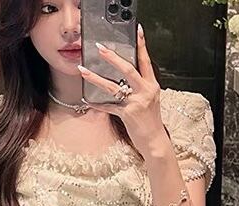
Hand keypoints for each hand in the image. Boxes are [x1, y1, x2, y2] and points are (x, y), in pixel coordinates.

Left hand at [77, 23, 166, 158]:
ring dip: (96, 78)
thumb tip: (125, 78)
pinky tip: (87, 100)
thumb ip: (140, 88)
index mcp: (152, 85)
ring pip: (113, 87)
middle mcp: (145, 91)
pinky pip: (108, 107)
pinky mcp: (127, 114)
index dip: (141, 45)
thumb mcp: (150, 100)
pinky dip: (97, 104)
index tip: (137, 30)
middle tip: (99, 47)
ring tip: (83, 70)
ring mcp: (136, 103)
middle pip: (128, 69)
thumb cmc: (151, 122)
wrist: (155, 142)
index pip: (146, 61)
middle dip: (112, 57)